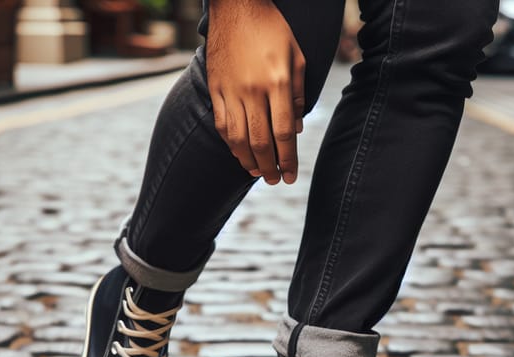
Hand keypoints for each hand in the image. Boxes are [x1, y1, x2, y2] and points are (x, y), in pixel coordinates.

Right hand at [206, 0, 304, 184]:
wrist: (236, 4)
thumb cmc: (272, 29)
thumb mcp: (296, 56)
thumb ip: (297, 95)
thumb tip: (296, 130)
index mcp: (278, 83)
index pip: (284, 134)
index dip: (288, 160)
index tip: (291, 176)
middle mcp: (254, 90)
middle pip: (261, 142)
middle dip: (270, 167)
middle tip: (276, 181)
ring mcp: (231, 90)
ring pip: (238, 138)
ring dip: (248, 161)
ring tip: (258, 173)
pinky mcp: (215, 88)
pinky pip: (221, 124)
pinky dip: (230, 144)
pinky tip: (239, 154)